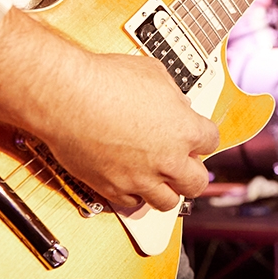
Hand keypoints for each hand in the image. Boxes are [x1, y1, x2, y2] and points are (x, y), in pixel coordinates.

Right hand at [0, 9, 217, 213]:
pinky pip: (133, 205)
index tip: (196, 135)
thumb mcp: (152, 73)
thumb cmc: (105, 80)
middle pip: (197, 182)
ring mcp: (140, 178)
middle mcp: (168, 159)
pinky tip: (132, 184)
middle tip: (185, 164)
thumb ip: (171, 94)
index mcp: (184, 129)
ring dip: (167, 190)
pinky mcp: (113, 188)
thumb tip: (174, 102)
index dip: (202, 137)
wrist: (66, 97)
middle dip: (193, 172)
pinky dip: (135, 197)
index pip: (211, 141)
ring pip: (168, 202)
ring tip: (159, 179)